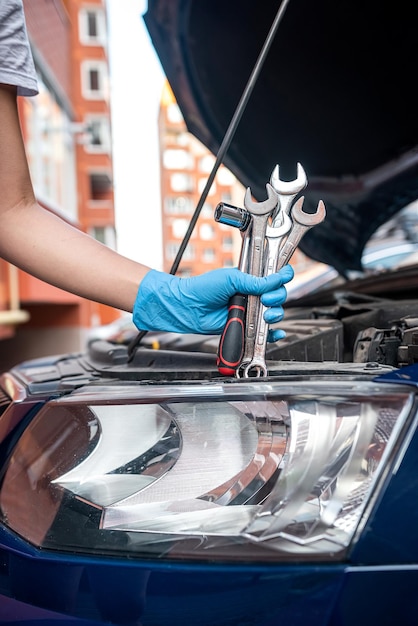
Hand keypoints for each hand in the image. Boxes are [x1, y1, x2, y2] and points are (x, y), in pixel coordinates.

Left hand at [133, 266, 293, 335]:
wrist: (188, 307)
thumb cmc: (203, 289)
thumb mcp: (230, 279)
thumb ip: (253, 282)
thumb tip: (273, 280)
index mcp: (250, 280)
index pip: (273, 277)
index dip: (282, 276)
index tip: (283, 276)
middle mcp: (252, 295)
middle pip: (278, 296)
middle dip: (277, 297)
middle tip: (266, 299)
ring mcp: (249, 311)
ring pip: (273, 314)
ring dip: (275, 314)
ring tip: (265, 315)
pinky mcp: (244, 326)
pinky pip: (263, 333)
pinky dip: (272, 334)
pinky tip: (276, 333)